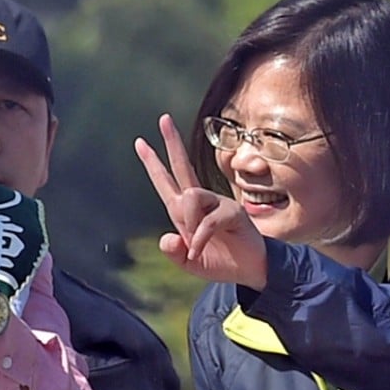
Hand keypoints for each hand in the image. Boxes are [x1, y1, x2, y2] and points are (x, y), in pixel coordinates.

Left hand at [136, 114, 267, 289]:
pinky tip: (198, 250)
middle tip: (163, 118)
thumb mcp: (190, 263)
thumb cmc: (221, 262)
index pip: (167, 181)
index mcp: (186, 211)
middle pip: (183, 166)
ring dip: (188, 223)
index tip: (140, 142)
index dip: (153, 163)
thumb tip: (168, 238)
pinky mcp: (233, 212)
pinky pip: (207, 221)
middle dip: (172, 142)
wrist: (250, 271)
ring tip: (195, 245)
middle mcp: (202, 202)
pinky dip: (200, 239)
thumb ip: (174, 253)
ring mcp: (218, 204)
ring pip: (190, 196)